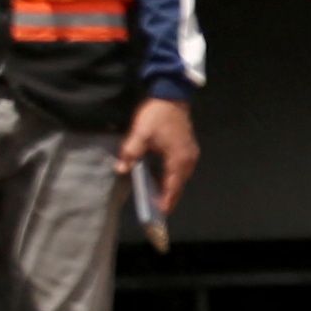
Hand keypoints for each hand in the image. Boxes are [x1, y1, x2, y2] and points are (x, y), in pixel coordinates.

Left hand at [122, 93, 201, 218]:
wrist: (172, 96)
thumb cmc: (157, 115)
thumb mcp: (140, 133)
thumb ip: (131, 152)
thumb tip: (121, 168)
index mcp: (178, 159)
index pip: (172, 187)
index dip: (165, 201)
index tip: (158, 214)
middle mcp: (188, 160)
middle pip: (178, 185)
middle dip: (168, 198)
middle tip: (155, 211)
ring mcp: (190, 154)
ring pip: (180, 178)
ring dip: (170, 188)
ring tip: (157, 199)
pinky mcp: (188, 149)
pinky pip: (180, 170)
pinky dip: (172, 178)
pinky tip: (160, 181)